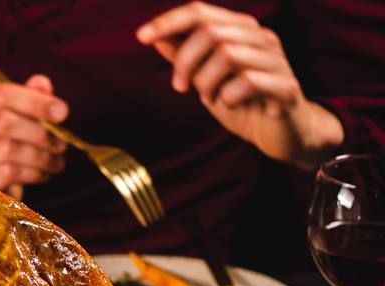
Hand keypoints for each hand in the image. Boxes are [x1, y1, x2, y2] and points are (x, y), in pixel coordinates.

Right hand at [0, 74, 68, 197]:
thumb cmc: (10, 146)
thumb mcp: (22, 119)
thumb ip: (31, 97)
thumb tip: (41, 83)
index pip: (2, 94)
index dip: (35, 101)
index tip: (63, 112)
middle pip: (5, 121)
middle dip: (41, 133)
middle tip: (62, 144)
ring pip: (9, 149)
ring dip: (41, 157)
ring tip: (57, 162)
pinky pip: (9, 173)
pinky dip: (33, 173)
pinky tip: (43, 174)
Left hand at [136, 1, 342, 169]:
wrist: (281, 133)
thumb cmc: (241, 103)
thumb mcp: (205, 79)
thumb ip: (185, 56)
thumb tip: (157, 37)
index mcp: (241, 30)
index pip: (201, 12)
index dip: (169, 21)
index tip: (141, 37)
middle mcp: (261, 38)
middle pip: (211, 32)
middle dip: (185, 62)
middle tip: (180, 87)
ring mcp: (276, 59)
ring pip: (228, 54)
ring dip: (206, 82)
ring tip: (208, 98)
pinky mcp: (285, 85)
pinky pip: (248, 81)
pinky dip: (228, 96)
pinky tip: (230, 105)